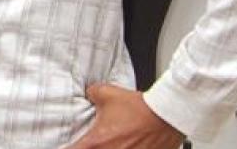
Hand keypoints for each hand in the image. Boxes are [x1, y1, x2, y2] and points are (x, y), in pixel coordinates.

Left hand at [65, 83, 185, 148]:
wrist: (166, 115)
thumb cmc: (140, 109)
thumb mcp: (108, 94)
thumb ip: (92, 93)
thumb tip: (88, 93)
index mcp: (95, 143)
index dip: (70, 148)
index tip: (74, 144)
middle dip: (89, 148)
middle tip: (97, 142)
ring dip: (109, 148)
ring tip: (117, 142)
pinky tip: (129, 144)